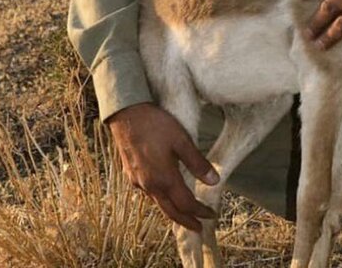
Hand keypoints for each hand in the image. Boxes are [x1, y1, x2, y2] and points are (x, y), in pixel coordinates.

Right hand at [107, 102, 219, 230]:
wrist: (126, 114)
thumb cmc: (156, 125)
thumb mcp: (182, 140)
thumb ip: (197, 163)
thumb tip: (215, 181)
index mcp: (164, 179)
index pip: (186, 204)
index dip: (200, 212)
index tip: (212, 215)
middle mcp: (149, 185)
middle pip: (170, 211)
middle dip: (186, 221)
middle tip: (199, 227)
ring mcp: (138, 181)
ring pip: (158, 203)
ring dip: (173, 211)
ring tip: (185, 213)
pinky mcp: (131, 174)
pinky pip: (149, 193)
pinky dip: (161, 199)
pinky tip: (166, 193)